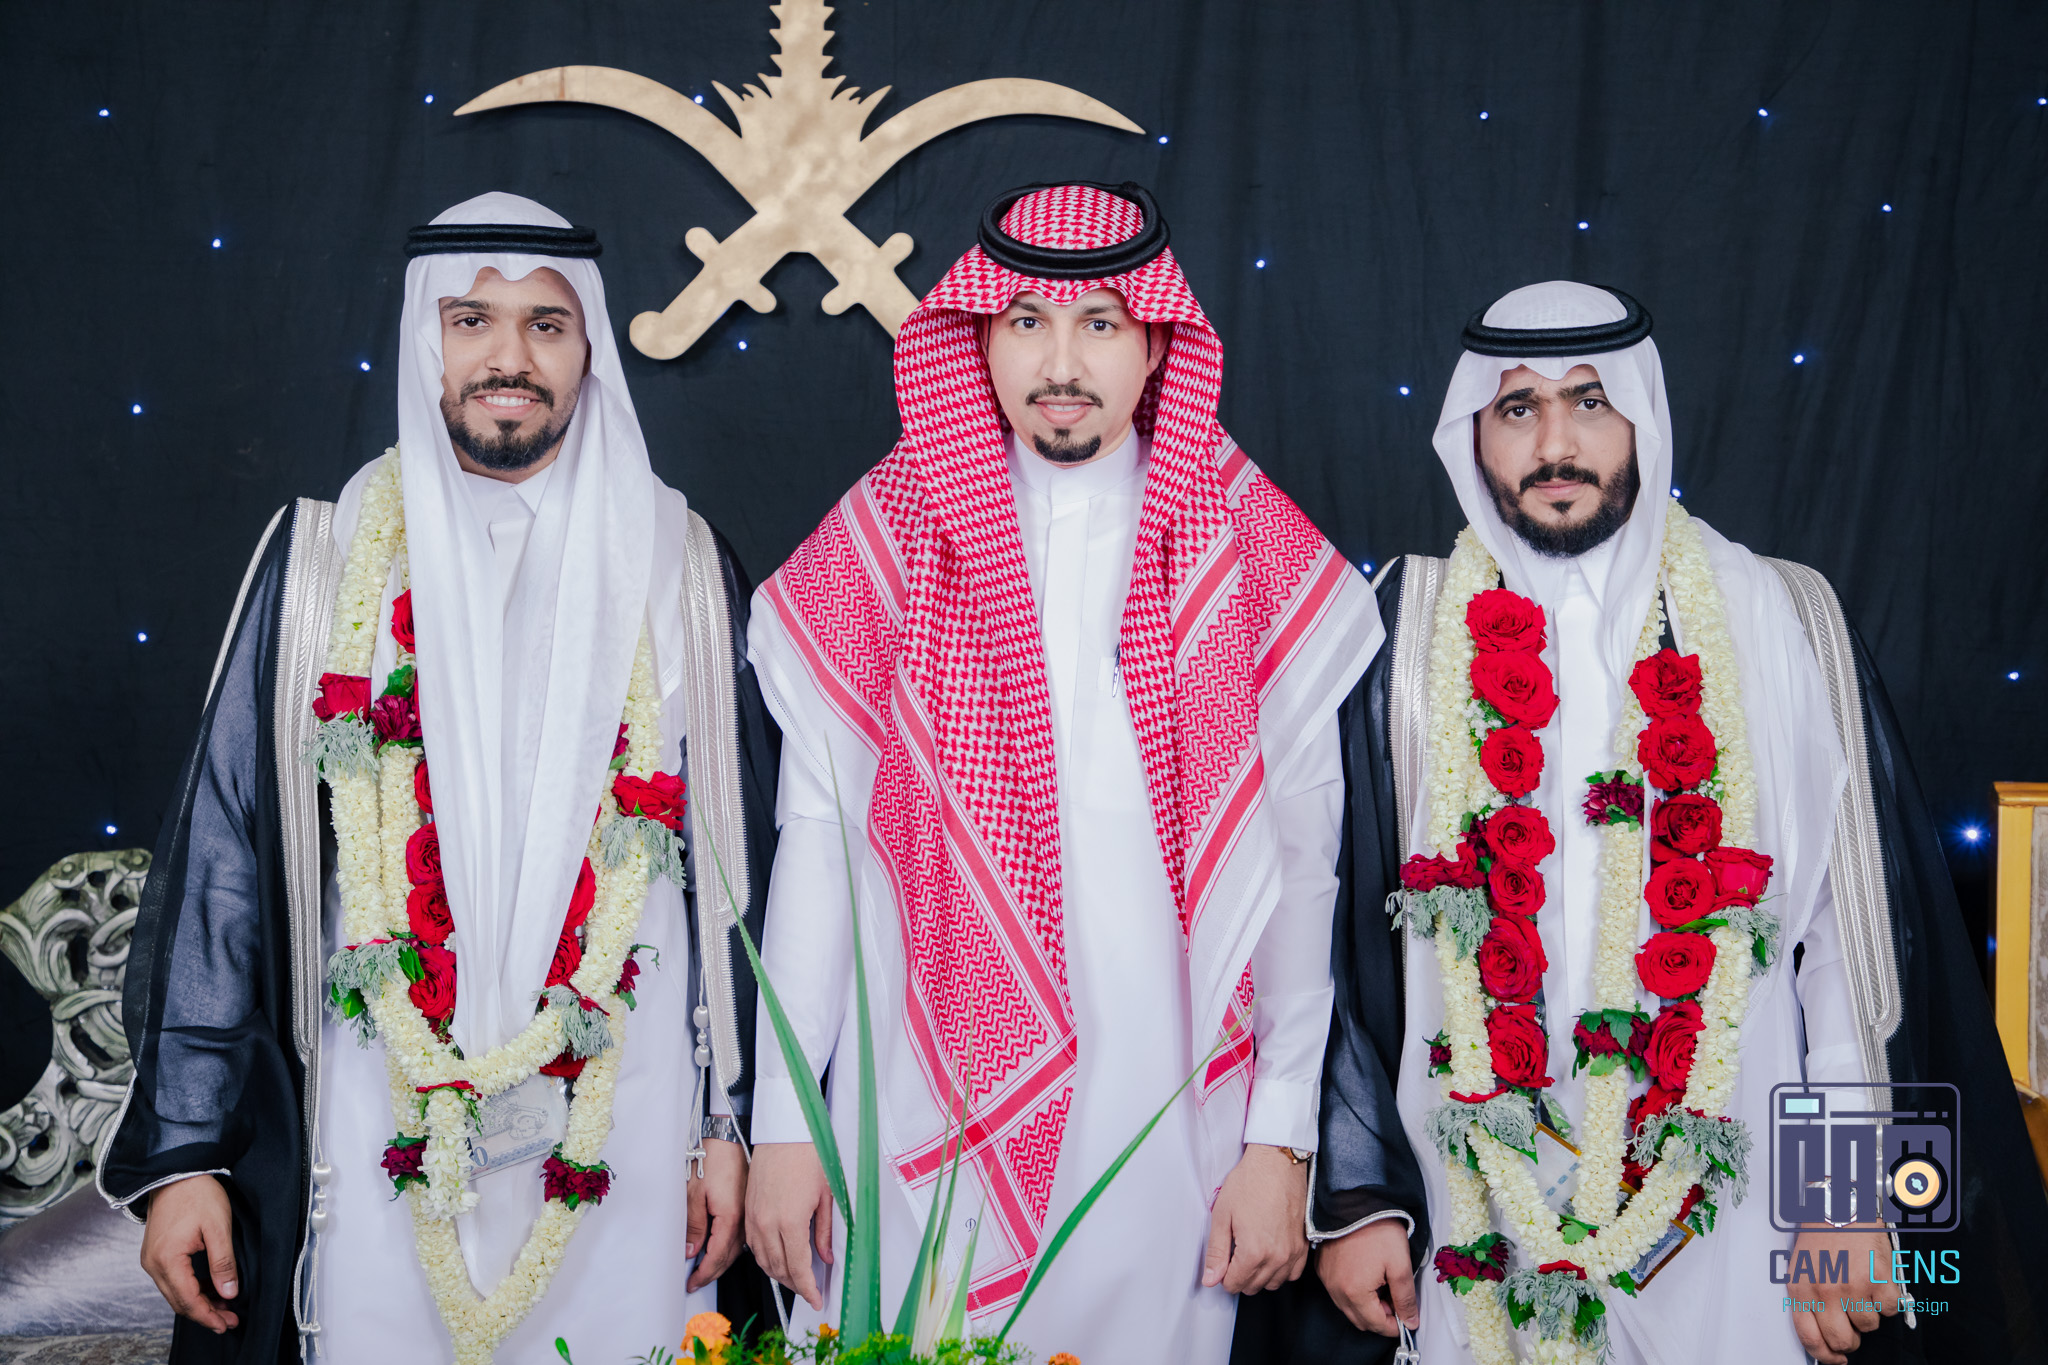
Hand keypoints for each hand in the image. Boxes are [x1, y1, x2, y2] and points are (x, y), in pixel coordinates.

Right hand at [139, 1175, 239, 1332]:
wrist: (176, 1171)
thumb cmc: (197, 1193)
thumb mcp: (218, 1228)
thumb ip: (223, 1263)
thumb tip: (229, 1292)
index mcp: (166, 1260)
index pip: (188, 1300)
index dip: (208, 1315)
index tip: (226, 1324)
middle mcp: (153, 1264)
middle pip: (179, 1301)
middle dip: (205, 1313)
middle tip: (229, 1319)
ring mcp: (151, 1259)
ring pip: (175, 1292)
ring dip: (198, 1301)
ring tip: (224, 1306)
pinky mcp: (156, 1253)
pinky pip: (172, 1279)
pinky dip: (190, 1287)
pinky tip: (209, 1288)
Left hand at [686, 1137, 748, 1291]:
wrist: (729, 1137)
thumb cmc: (714, 1158)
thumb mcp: (694, 1193)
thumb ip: (694, 1226)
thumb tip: (692, 1250)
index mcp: (731, 1218)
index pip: (716, 1257)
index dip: (703, 1274)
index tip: (692, 1282)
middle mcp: (745, 1220)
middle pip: (728, 1258)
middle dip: (711, 1274)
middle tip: (696, 1282)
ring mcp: (749, 1215)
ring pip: (737, 1250)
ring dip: (721, 1263)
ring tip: (706, 1269)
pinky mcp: (750, 1208)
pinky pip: (741, 1238)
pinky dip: (730, 1250)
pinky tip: (721, 1250)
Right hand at [744, 1142, 834, 1309]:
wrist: (785, 1131)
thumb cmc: (807, 1154)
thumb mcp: (827, 1194)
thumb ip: (825, 1230)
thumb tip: (826, 1257)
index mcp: (790, 1221)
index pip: (798, 1268)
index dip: (808, 1289)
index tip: (816, 1299)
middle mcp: (767, 1223)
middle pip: (778, 1268)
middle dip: (795, 1285)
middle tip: (810, 1290)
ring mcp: (754, 1217)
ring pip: (763, 1260)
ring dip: (779, 1274)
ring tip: (795, 1278)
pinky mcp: (747, 1210)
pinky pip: (752, 1245)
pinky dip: (764, 1258)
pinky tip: (776, 1258)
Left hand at [1201, 1145, 1309, 1294]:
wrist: (1278, 1162)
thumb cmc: (1249, 1183)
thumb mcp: (1222, 1215)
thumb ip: (1216, 1252)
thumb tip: (1210, 1280)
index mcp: (1253, 1252)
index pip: (1234, 1285)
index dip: (1223, 1275)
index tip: (1223, 1258)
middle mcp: (1277, 1258)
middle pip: (1253, 1287)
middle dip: (1239, 1276)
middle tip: (1234, 1252)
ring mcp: (1293, 1253)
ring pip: (1273, 1283)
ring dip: (1260, 1275)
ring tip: (1251, 1251)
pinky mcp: (1304, 1245)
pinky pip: (1293, 1274)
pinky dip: (1280, 1270)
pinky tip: (1270, 1254)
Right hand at [1317, 1217, 1417, 1336]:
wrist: (1355, 1202)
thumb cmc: (1378, 1231)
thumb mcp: (1400, 1265)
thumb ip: (1406, 1298)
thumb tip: (1410, 1322)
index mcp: (1354, 1293)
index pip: (1376, 1325)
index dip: (1394, 1326)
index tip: (1406, 1317)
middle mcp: (1335, 1290)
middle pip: (1360, 1321)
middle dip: (1381, 1317)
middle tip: (1395, 1299)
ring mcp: (1326, 1280)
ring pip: (1348, 1309)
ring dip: (1367, 1307)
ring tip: (1382, 1286)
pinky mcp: (1322, 1269)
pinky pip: (1338, 1293)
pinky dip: (1353, 1294)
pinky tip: (1366, 1277)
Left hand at [1788, 1226, 1897, 1363]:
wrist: (1842, 1207)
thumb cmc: (1821, 1238)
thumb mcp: (1800, 1268)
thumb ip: (1807, 1300)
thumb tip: (1821, 1337)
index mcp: (1801, 1289)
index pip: (1810, 1338)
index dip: (1826, 1356)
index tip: (1836, 1359)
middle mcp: (1826, 1292)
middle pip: (1842, 1340)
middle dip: (1850, 1340)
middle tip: (1852, 1324)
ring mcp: (1854, 1287)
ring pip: (1868, 1326)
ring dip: (1868, 1313)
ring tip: (1861, 1287)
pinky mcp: (1879, 1281)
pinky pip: (1890, 1310)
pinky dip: (1887, 1300)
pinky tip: (1876, 1280)